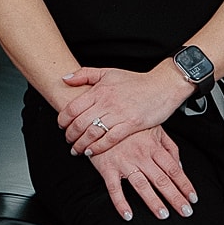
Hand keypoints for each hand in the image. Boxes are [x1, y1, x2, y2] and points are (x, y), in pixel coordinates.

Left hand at [59, 63, 190, 156]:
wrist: (162, 85)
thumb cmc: (136, 81)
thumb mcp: (108, 72)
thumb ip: (84, 74)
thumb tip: (64, 78)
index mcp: (99, 90)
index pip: (72, 107)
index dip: (62, 119)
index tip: (61, 125)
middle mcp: (106, 102)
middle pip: (79, 123)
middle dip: (69, 135)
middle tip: (68, 140)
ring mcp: (118, 114)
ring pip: (92, 133)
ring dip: (80, 144)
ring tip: (76, 150)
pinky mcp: (130, 124)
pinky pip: (109, 140)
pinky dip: (97, 148)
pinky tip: (91, 152)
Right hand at [87, 127, 197, 220]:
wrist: (100, 118)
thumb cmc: (129, 126)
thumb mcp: (155, 129)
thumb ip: (170, 148)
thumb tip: (180, 167)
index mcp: (153, 147)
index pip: (173, 170)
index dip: (185, 185)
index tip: (192, 198)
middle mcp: (141, 156)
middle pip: (162, 180)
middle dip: (175, 197)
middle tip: (185, 211)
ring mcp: (124, 162)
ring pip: (141, 185)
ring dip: (153, 201)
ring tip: (163, 214)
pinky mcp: (107, 168)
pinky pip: (114, 189)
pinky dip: (121, 203)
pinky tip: (128, 215)